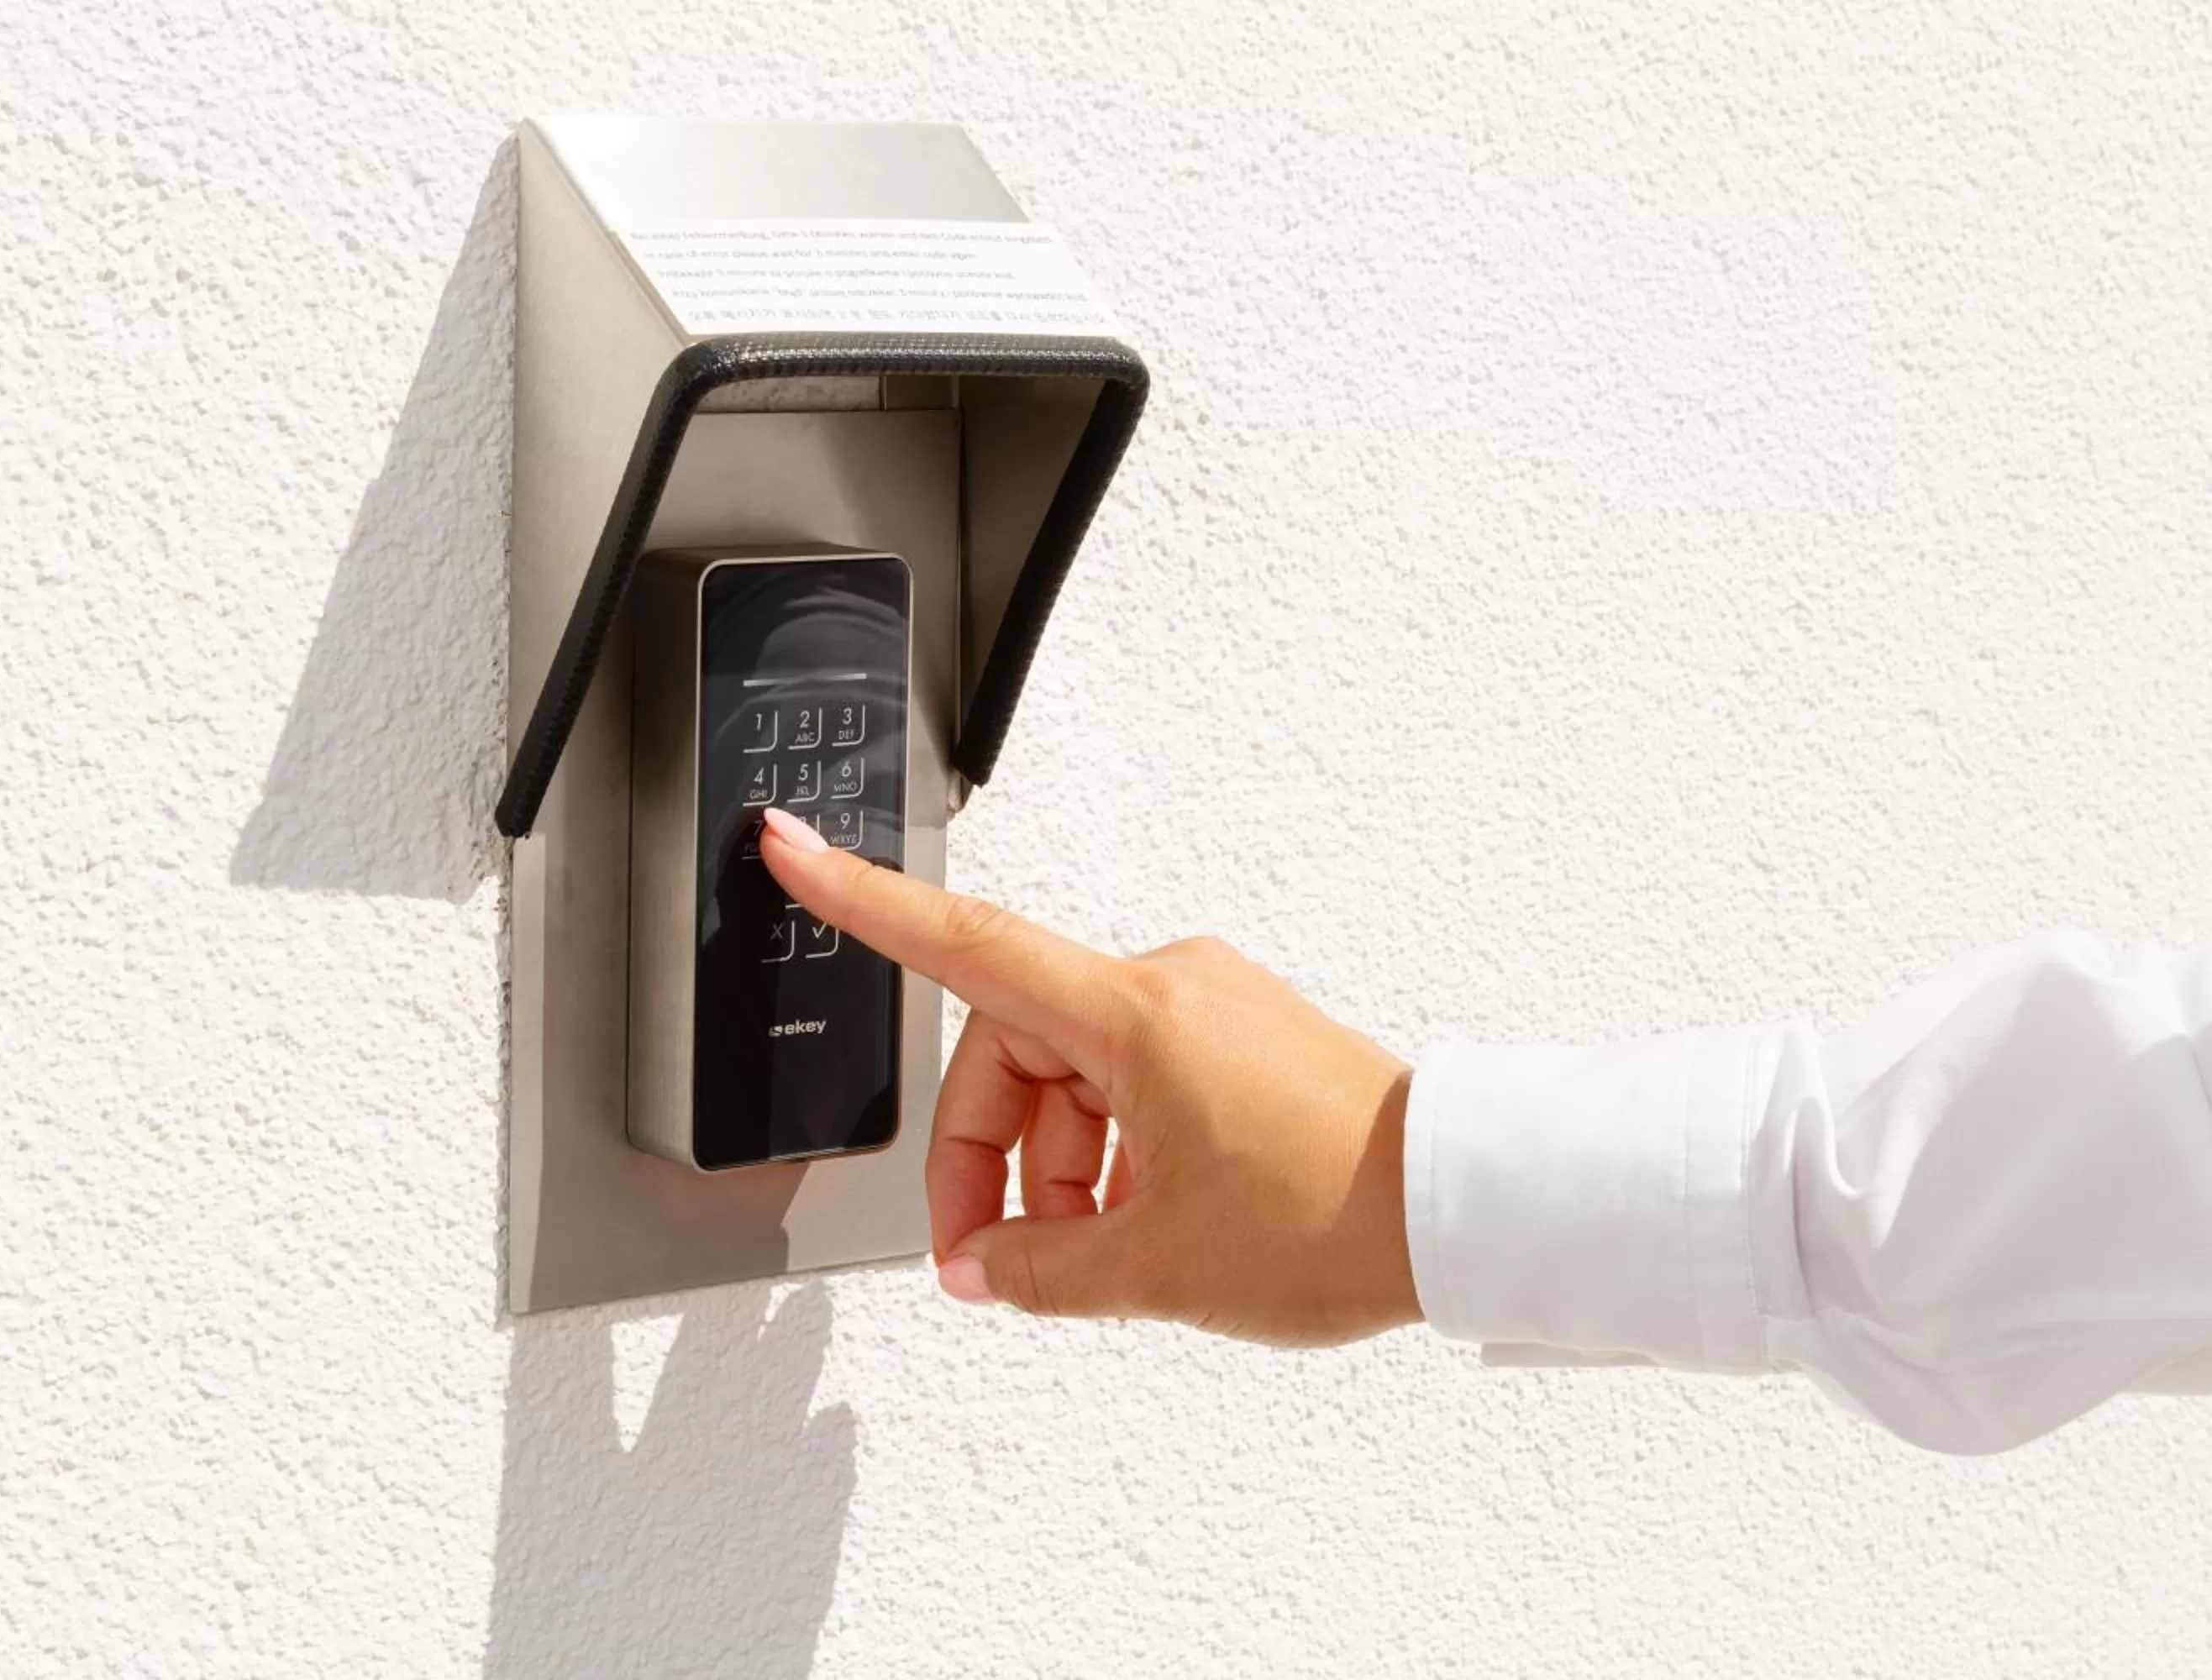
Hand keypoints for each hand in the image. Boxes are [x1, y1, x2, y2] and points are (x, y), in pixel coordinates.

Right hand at [757, 806, 1421, 1346]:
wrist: (1466, 1205)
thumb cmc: (1337, 1214)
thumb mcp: (1156, 1267)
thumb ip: (1038, 1269)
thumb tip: (982, 1269)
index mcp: (1134, 1015)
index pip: (964, 945)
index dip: (862, 901)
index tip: (791, 850)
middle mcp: (1169, 986)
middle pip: (1012, 1049)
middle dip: (988, 1157)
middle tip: (992, 1257)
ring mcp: (1209, 1006)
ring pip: (1073, 1074)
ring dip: (1054, 1168)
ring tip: (1087, 1260)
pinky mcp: (1240, 1035)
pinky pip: (1132, 1079)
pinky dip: (1109, 1152)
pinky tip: (1133, 1229)